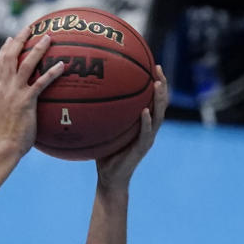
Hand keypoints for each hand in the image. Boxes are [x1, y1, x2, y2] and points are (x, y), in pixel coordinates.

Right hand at [0, 26, 65, 155]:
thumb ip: (8, 106)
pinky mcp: (26, 101)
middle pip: (10, 57)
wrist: (3, 147)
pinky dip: (51, 73)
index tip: (10, 39)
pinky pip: (41, 83)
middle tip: (29, 28)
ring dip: (37, 49)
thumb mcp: (2, 116)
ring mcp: (14, 94)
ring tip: (48, 37)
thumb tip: (18, 106)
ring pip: (25, 64)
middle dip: (19, 40)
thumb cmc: (5, 138)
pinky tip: (62, 66)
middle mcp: (3, 88)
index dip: (4, 50)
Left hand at [96, 65, 169, 189]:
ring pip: (159, 115)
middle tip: (158, 67)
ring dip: (159, 99)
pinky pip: (146, 133)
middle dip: (162, 84)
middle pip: (161, 102)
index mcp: (142, 122)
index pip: (151, 98)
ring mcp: (148, 138)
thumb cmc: (104, 154)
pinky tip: (145, 112)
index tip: (153, 64)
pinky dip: (147, 122)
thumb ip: (98, 116)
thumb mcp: (101, 130)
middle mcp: (149, 127)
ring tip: (157, 84)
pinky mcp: (142, 148)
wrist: (110, 179)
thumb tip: (81, 97)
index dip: (154, 81)